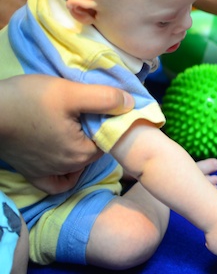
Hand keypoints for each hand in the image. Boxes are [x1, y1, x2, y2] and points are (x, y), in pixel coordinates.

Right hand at [0, 75, 133, 193]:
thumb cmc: (28, 100)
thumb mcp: (71, 92)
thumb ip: (104, 98)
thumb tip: (131, 104)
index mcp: (81, 153)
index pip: (110, 140)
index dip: (109, 122)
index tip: (101, 107)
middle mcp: (67, 168)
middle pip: (94, 150)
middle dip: (95, 133)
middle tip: (87, 111)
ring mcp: (46, 172)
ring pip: (77, 163)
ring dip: (81, 146)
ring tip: (74, 124)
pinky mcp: (30, 171)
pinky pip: (56, 180)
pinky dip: (64, 173)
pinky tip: (65, 157)